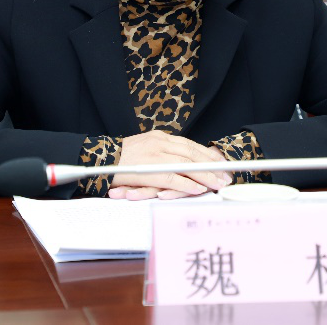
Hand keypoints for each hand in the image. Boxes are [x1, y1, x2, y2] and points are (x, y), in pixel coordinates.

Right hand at [108, 130, 231, 199]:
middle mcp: (159, 143)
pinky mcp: (147, 171)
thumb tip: (186, 162)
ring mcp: (154, 156)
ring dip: (205, 176)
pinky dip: (187, 184)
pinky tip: (199, 189)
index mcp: (160, 137)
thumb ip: (165, 153)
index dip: (208, 155)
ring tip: (218, 184)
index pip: (190, 145)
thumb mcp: (146, 148)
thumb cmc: (123, 159)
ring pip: (186, 165)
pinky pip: (172, 178)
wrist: (99, 159)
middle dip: (212, 166)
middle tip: (226, 176)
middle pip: (192, 154)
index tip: (221, 163)